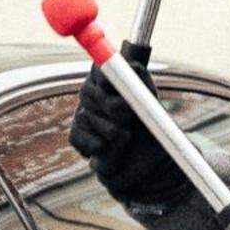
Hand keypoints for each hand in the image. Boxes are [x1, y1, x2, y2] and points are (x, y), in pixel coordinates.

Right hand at [68, 62, 181, 209]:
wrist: (151, 162)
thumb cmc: (152, 128)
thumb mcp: (150, 100)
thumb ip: (139, 79)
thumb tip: (132, 67)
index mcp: (110, 82)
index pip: (98, 70)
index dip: (103, 75)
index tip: (112, 83)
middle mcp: (92, 96)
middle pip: (88, 91)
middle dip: (112, 106)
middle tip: (129, 117)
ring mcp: (83, 115)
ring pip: (87, 116)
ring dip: (111, 131)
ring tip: (126, 138)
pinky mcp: (77, 136)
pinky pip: (79, 137)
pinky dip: (98, 146)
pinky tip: (109, 149)